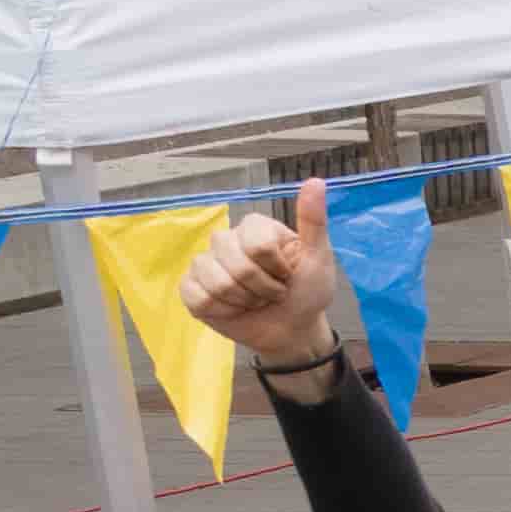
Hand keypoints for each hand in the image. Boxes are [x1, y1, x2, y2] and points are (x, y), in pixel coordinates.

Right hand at [178, 208, 342, 364]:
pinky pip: (197, 296)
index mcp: (255, 228)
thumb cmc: (307, 292)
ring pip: (215, 281)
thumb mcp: (319, 258)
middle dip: (262, 286)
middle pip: (235, 262)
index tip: (288, 274)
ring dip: (244, 300)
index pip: (257, 244)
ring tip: (256, 300)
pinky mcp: (192, 287)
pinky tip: (235, 309)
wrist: (294, 330)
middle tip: (274, 292)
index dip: (276, 267)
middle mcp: (227, 240)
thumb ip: (314, 221)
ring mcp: (206, 263)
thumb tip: (316, 181)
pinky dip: (222, 310)